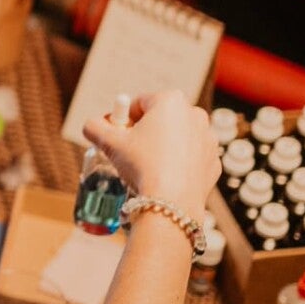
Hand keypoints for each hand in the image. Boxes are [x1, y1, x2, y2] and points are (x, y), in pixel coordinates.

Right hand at [81, 90, 219, 209]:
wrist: (172, 202)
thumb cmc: (144, 166)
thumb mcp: (109, 143)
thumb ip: (94, 127)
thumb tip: (91, 124)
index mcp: (170, 101)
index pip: (138, 102)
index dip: (123, 119)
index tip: (116, 134)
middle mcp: (194, 114)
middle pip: (160, 118)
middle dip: (144, 131)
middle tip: (130, 150)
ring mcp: (208, 138)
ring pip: (176, 137)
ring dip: (161, 146)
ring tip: (146, 165)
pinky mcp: (213, 160)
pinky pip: (189, 156)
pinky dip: (177, 162)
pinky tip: (164, 176)